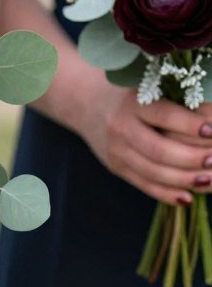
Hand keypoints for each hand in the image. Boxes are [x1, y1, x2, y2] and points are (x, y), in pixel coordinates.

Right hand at [79, 83, 211, 204]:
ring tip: (210, 179)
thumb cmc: (132, 93)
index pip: (165, 116)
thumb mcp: (150, 88)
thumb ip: (181, 103)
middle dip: (193, 158)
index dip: (191, 125)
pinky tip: (188, 198)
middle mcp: (121, 127)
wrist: (87, 103)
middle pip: (160, 150)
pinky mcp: (116, 167)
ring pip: (153, 172)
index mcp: (133, 103)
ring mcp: (116, 150)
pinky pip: (144, 185)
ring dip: (185, 179)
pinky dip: (167, 194)